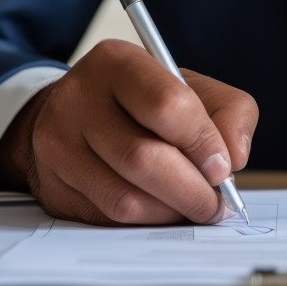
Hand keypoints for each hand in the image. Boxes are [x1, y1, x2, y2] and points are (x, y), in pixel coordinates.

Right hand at [0, 39, 258, 225]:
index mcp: (117, 63)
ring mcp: (57, 144)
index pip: (167, 105)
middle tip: (215, 204)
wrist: (76, 116)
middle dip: (191, 191)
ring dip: (170, 212)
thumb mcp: (193, 88)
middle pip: (143, 159)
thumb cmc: (144, 103)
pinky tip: (160, 210)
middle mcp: (78, 99)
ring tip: (190, 207)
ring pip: (125, 199)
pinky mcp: (53, 185)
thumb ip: (230, 113)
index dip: (203, 143)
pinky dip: (145, 222)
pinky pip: (108, 219)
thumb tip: (233, 159)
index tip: (223, 167)